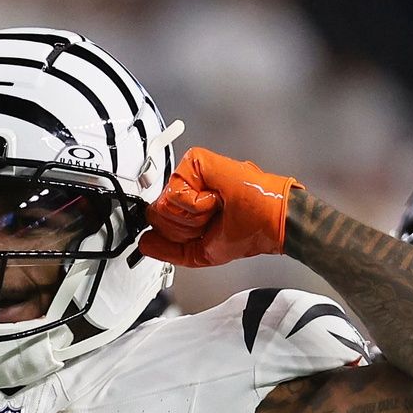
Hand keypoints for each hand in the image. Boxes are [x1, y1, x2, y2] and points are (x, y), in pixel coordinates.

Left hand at [139, 147, 301, 267]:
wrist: (268, 220)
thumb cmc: (247, 230)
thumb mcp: (199, 251)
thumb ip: (168, 249)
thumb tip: (144, 243)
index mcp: (188, 204)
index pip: (158, 221)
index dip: (177, 233)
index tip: (203, 230)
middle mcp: (187, 187)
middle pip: (157, 214)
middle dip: (184, 227)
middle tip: (210, 219)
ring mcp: (190, 173)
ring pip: (164, 204)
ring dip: (192, 217)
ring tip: (215, 208)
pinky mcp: (194, 161)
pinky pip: (176, 192)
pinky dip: (197, 204)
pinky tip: (215, 198)